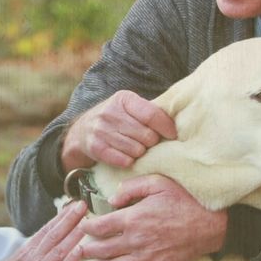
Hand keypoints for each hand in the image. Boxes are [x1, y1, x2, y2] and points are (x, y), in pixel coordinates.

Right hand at [0, 201, 86, 260]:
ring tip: (87, 223)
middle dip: (70, 219)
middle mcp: (33, 258)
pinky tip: (81, 251)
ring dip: (74, 235)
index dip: (59, 218)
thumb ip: (25, 256)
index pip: (45, 230)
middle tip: (82, 205)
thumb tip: (35, 248)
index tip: (70, 207)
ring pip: (59, 249)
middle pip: (54, 234)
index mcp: (25, 252)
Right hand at [61, 90, 176, 170]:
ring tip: (137, 149)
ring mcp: (101, 130)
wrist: (82, 130)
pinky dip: (129, 161)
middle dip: (152, 142)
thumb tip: (178, 123)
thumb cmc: (116, 118)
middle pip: (146, 135)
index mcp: (123, 99)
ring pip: (136, 150)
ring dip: (140, 153)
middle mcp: (110, 112)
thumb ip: (148, 112)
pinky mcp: (95, 147)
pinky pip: (123, 160)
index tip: (174, 135)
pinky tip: (127, 156)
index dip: (166, 127)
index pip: (151, 114)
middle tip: (150, 143)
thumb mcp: (129, 107)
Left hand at [78, 175, 226, 260]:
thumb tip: (111, 199)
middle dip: (87, 250)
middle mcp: (135, 241)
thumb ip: (131, 187)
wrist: (211, 224)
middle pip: (102, 249)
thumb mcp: (157, 182)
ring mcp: (145, 258)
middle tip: (79, 249)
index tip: (82, 227)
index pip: (99, 226)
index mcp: (133, 218)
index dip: (86, 228)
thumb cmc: (184, 200)